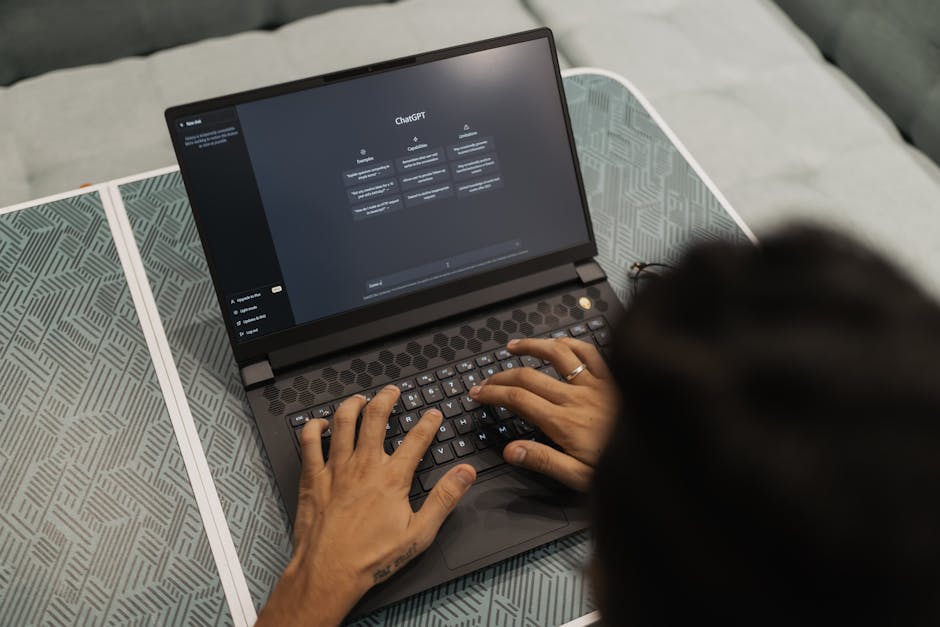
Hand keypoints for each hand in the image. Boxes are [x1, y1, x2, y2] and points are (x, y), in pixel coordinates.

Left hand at [257, 386, 476, 626]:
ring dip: (353, 405)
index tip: (433, 413)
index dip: (428, 422)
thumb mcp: (419, 533)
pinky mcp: (314, 478)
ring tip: (360, 398)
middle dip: (386, 399)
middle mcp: (364, 466)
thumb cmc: (371, 558)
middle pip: (376, 418)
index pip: (416, 439)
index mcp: (392, 478)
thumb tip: (465, 474)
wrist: (329, 572)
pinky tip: (320, 423)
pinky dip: (314, 427)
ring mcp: (336, 469)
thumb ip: (444, 499)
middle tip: (392, 391)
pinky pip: (309, 442)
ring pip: (344, 422)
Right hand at [469, 337, 616, 490]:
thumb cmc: (621, 468)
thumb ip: (543, 461)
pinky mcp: (612, 378)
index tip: (478, 393)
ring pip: (556, 354)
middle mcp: (577, 398)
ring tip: (512, 347)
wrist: (663, 455)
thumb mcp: (579, 477)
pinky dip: (570, 343)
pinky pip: (589, 351)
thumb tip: (510, 450)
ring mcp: (595, 384)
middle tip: (486, 380)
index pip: (517, 400)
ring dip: (531, 347)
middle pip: (528, 376)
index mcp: (564, 423)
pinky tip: (559, 343)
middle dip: (500, 376)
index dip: (492, 393)